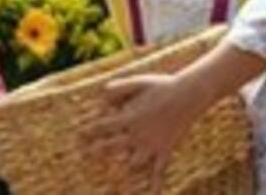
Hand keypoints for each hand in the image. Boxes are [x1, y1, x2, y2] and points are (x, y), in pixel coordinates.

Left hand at [83, 74, 198, 192]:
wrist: (188, 95)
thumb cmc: (162, 86)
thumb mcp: (138, 81)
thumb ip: (119, 87)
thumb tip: (102, 93)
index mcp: (130, 117)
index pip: (104, 127)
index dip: (89, 132)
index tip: (77, 137)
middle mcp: (138, 134)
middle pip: (112, 147)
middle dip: (97, 151)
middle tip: (83, 157)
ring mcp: (152, 144)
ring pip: (133, 163)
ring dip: (123, 169)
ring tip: (112, 180)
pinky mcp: (165, 150)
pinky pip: (159, 171)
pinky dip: (156, 186)